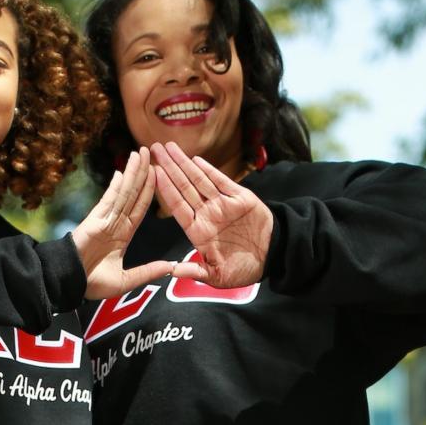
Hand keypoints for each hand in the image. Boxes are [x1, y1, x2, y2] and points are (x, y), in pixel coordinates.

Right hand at [72, 147, 176, 298]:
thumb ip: (148, 272)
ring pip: (123, 192)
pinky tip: (123, 171)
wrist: (70, 284)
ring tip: (141, 153)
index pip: (140, 207)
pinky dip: (116, 186)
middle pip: (133, 193)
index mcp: (124, 234)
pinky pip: (109, 200)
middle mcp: (116, 222)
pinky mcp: (95, 220)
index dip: (150, 190)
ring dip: (133, 172)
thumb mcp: (126, 281)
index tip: (158, 173)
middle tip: (152, 152)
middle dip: (142, 172)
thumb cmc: (92, 283)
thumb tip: (170, 267)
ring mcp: (105, 219)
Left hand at [152, 141, 272, 288]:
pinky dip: (210, 170)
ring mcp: (223, 205)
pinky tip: (195, 159)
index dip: (164, 190)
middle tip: (154, 150)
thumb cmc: (244, 269)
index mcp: (198, 231)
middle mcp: (207, 214)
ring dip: (184, 163)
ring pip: (199, 180)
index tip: (151, 174)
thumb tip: (173, 271)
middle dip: (169, 168)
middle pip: (183, 187)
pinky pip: (222, 182)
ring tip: (169, 148)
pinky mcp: (240, 198)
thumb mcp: (218, 276)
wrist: (274, 258)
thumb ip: (196, 271)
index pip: (177, 206)